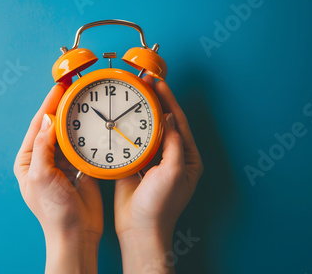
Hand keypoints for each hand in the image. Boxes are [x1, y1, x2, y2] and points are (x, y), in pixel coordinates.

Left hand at [14, 83, 102, 273]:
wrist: (76, 233)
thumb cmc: (54, 211)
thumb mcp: (42, 176)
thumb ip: (43, 147)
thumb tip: (46, 120)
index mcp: (28, 160)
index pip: (37, 126)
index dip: (48, 105)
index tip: (59, 88)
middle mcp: (43, 159)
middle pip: (53, 126)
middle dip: (63, 107)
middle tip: (74, 88)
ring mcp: (62, 163)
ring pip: (69, 134)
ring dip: (76, 118)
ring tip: (84, 100)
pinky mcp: (79, 167)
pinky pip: (82, 145)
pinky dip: (87, 133)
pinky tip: (93, 122)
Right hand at [114, 76, 202, 272]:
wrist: (139, 228)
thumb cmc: (161, 206)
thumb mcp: (173, 172)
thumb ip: (174, 143)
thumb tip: (170, 117)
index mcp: (188, 158)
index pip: (180, 122)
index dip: (170, 101)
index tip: (159, 83)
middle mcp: (173, 157)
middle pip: (165, 122)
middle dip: (156, 102)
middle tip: (146, 82)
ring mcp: (154, 160)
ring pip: (149, 130)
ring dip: (143, 112)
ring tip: (135, 93)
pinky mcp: (137, 164)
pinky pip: (134, 141)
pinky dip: (130, 128)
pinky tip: (124, 116)